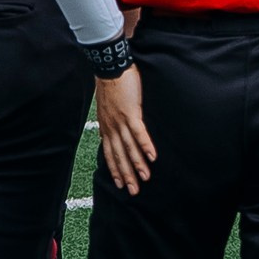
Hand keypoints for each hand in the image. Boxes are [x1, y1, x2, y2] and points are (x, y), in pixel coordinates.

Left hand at [93, 68, 155, 195]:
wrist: (109, 67)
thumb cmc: (111, 83)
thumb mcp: (107, 106)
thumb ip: (111, 120)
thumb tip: (112, 130)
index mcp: (106, 126)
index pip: (110, 153)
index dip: (115, 169)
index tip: (120, 183)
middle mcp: (111, 127)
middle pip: (119, 155)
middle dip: (126, 174)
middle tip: (133, 190)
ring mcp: (120, 121)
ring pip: (129, 148)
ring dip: (137, 164)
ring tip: (145, 178)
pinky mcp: (130, 112)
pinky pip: (139, 133)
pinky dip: (145, 145)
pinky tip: (152, 157)